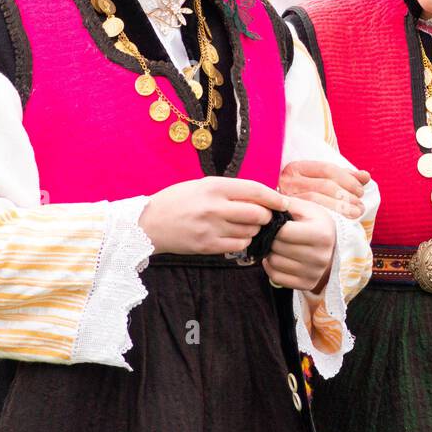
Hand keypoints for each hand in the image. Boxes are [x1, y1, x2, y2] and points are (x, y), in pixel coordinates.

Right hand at [138, 177, 278, 255]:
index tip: (283, 202)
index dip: (274, 197)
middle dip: (266, 216)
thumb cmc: (177, 201)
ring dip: (254, 230)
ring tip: (245, 226)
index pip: (255, 190)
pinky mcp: (207, 246)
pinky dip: (243, 242)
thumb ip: (230, 190)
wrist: (147, 223)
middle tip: (263, 216)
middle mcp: (214, 207)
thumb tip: (261, 196)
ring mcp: (211, 228)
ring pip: (250, 232)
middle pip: (257, 214)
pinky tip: (236, 236)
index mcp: (214, 186)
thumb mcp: (202, 185)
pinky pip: (238, 246)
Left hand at [264, 193, 336, 291]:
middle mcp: (320, 256)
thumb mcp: (307, 208)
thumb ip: (286, 203)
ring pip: (274, 263)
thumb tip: (264, 204)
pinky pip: (276, 277)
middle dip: (271, 239)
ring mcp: (314, 272)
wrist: (334, 245)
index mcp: (321, 234)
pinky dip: (271, 267)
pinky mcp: (307, 284)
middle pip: (277, 248)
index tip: (274, 223)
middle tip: (274, 234)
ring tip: (277, 245)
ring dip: (270, 253)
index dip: (274, 226)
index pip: (283, 232)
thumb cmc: (316, 223)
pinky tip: (278, 257)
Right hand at [278, 160, 370, 218]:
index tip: (360, 190)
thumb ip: (344, 177)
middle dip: (347, 195)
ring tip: (356, 213)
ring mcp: (284, 198)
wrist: (281, 221)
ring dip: (341, 207)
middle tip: (360, 206)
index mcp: (296, 168)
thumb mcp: (322, 182)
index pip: (327, 169)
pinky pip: (308, 215)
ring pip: (317, 200)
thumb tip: (366, 176)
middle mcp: (287, 180)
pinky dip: (328, 217)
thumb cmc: (306, 197)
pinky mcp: (283, 215)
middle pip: (324, 185)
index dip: (348, 179)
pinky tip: (340, 223)